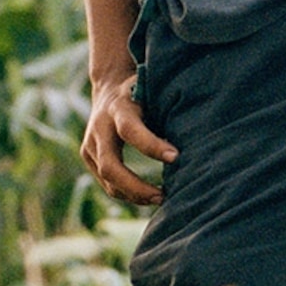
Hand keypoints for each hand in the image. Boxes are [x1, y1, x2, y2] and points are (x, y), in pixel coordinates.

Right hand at [83, 70, 175, 207]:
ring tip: (160, 198)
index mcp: (118, 108)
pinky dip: (127, 193)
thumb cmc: (142, 91)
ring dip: (133, 195)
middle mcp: (99, 128)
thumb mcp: (153, 93)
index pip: (130, 130)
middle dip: (136, 186)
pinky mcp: (88, 157)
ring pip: (108, 179)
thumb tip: (197, 137)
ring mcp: (89, 145)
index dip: (152, 146)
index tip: (176, 157)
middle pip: (110, 166)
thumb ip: (167, 111)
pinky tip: (147, 196)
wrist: (108, 86)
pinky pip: (106, 183)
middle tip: (162, 196)